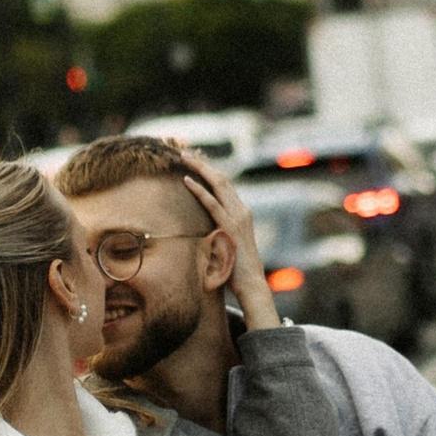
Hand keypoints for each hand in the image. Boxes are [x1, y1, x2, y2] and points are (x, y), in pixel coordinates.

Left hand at [178, 155, 277, 327]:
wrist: (252, 284)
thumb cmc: (237, 270)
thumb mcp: (226, 244)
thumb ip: (217, 232)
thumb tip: (201, 230)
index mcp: (241, 212)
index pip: (224, 184)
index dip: (209, 170)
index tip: (193, 160)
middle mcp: (242, 210)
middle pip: (221, 178)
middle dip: (203, 162)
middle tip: (185, 151)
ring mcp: (237, 217)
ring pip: (218, 184)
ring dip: (200, 168)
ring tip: (183, 157)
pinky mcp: (230, 227)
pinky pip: (212, 204)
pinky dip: (199, 190)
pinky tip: (186, 180)